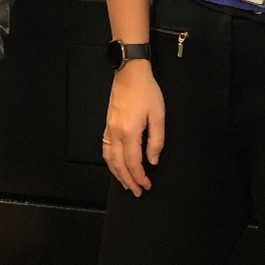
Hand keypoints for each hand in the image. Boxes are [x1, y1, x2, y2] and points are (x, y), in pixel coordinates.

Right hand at [102, 62, 163, 196]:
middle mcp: (116, 132)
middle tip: (137, 192)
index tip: (146, 186)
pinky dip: (109, 161)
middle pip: (118, 164)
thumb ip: (156, 140)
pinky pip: (105, 148)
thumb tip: (152, 160)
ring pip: (108, 158)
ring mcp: (109, 128)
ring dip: (116, 174)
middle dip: (128, 181)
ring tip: (126, 183)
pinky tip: (115, 165)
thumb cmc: (146, 91)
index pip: (133, 162)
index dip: (140, 177)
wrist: (130, 73)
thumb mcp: (158, 115)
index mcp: (129, 132)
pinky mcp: (108, 124)